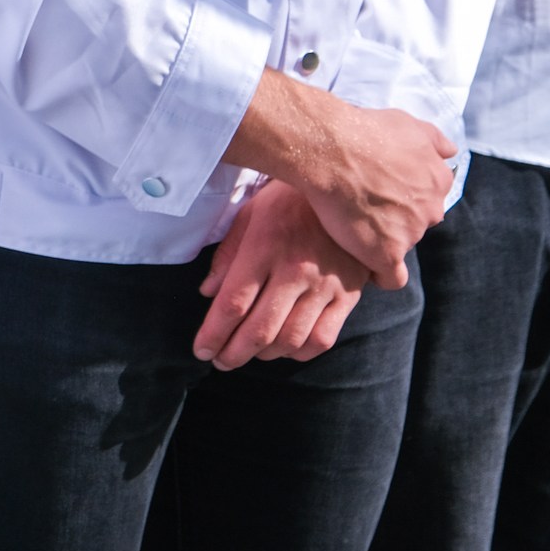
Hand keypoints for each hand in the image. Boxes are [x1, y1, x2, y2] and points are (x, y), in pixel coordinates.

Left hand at [194, 179, 371, 367]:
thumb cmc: (287, 202)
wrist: (346, 189)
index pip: (233, 303)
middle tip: (219, 361)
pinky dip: (300, 352)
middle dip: (234, 353)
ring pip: (291, 338)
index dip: (213, 333)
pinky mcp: (349, 295)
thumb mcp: (248, 216)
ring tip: (248, 354)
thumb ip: (227, 256)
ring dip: (264, 355)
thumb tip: (208, 293)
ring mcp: (325, 285)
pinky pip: (324, 338)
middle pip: (260, 328)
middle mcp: (295, 271)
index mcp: (264, 249)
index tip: (200, 350)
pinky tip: (284, 349)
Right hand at [223, 68, 454, 289]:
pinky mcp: (385, 253)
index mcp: (437, 180)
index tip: (381, 192)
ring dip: (380, 238)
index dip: (403, 196)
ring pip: (400, 244)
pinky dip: (380, 274)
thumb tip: (450, 152)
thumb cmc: (365, 132)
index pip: (428, 198)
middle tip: (363, 205)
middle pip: (416, 222)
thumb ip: (434, 140)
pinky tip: (365, 264)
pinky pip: (391, 277)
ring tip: (349, 224)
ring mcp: (410, 233)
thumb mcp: (408, 124)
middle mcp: (430, 209)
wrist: (331, 149)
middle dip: (394, 217)